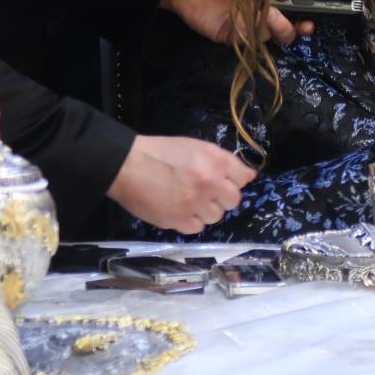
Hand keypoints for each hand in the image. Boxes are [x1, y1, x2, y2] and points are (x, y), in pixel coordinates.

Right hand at [107, 135, 255, 234]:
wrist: (127, 165)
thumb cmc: (160, 152)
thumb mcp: (196, 147)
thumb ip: (221, 161)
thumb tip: (246, 176)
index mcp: (216, 160)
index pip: (244, 177)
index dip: (234, 180)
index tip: (224, 182)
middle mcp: (211, 182)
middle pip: (234, 200)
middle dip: (221, 197)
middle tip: (204, 193)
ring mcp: (196, 203)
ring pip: (216, 216)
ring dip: (204, 211)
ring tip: (187, 201)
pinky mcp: (181, 220)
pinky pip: (197, 228)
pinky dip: (189, 221)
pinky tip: (178, 210)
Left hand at [161, 0, 312, 46]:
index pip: (291, 13)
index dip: (303, 19)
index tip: (310, 21)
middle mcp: (260, 15)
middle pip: (283, 31)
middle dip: (288, 28)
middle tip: (282, 19)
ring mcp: (246, 27)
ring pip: (267, 36)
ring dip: (269, 28)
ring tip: (264, 16)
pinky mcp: (230, 36)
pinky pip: (247, 41)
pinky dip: (251, 35)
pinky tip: (247, 23)